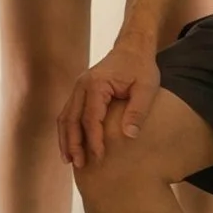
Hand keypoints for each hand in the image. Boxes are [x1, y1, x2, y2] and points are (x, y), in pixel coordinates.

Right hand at [58, 38, 157, 166]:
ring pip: (65, 117)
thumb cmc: (141, 67)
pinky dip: (67, 131)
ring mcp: (78, 88)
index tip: (100, 158)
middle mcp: (82, 86)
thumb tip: (129, 135)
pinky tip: (71, 146)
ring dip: (66, 140)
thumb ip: (137, 111)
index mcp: (97, 84)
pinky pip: (69, 113)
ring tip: (70, 161)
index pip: (91, 119)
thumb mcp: (147, 87)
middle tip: (79, 165)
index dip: (94, 140)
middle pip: (71, 120)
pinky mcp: (80, 92)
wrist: (133, 47)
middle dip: (74, 144)